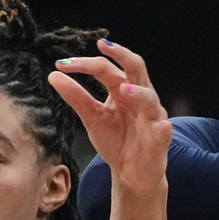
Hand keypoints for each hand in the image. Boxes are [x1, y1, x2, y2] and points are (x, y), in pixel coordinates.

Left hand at [48, 39, 172, 194]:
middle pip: (135, 68)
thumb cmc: (116, 142)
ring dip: (138, 93)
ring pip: (149, 98)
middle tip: (103, 46)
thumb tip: (54, 74)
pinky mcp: (160, 139)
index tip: (61, 64)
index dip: (85, 64)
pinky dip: (163, 128)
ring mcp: (152, 117)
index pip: (106, 68)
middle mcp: (139, 97)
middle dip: (122, 55)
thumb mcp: (92, 118)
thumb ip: (77, 97)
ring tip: (123, 90)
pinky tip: (162, 127)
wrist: (131, 173)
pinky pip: (164, 131)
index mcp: (122, 89)